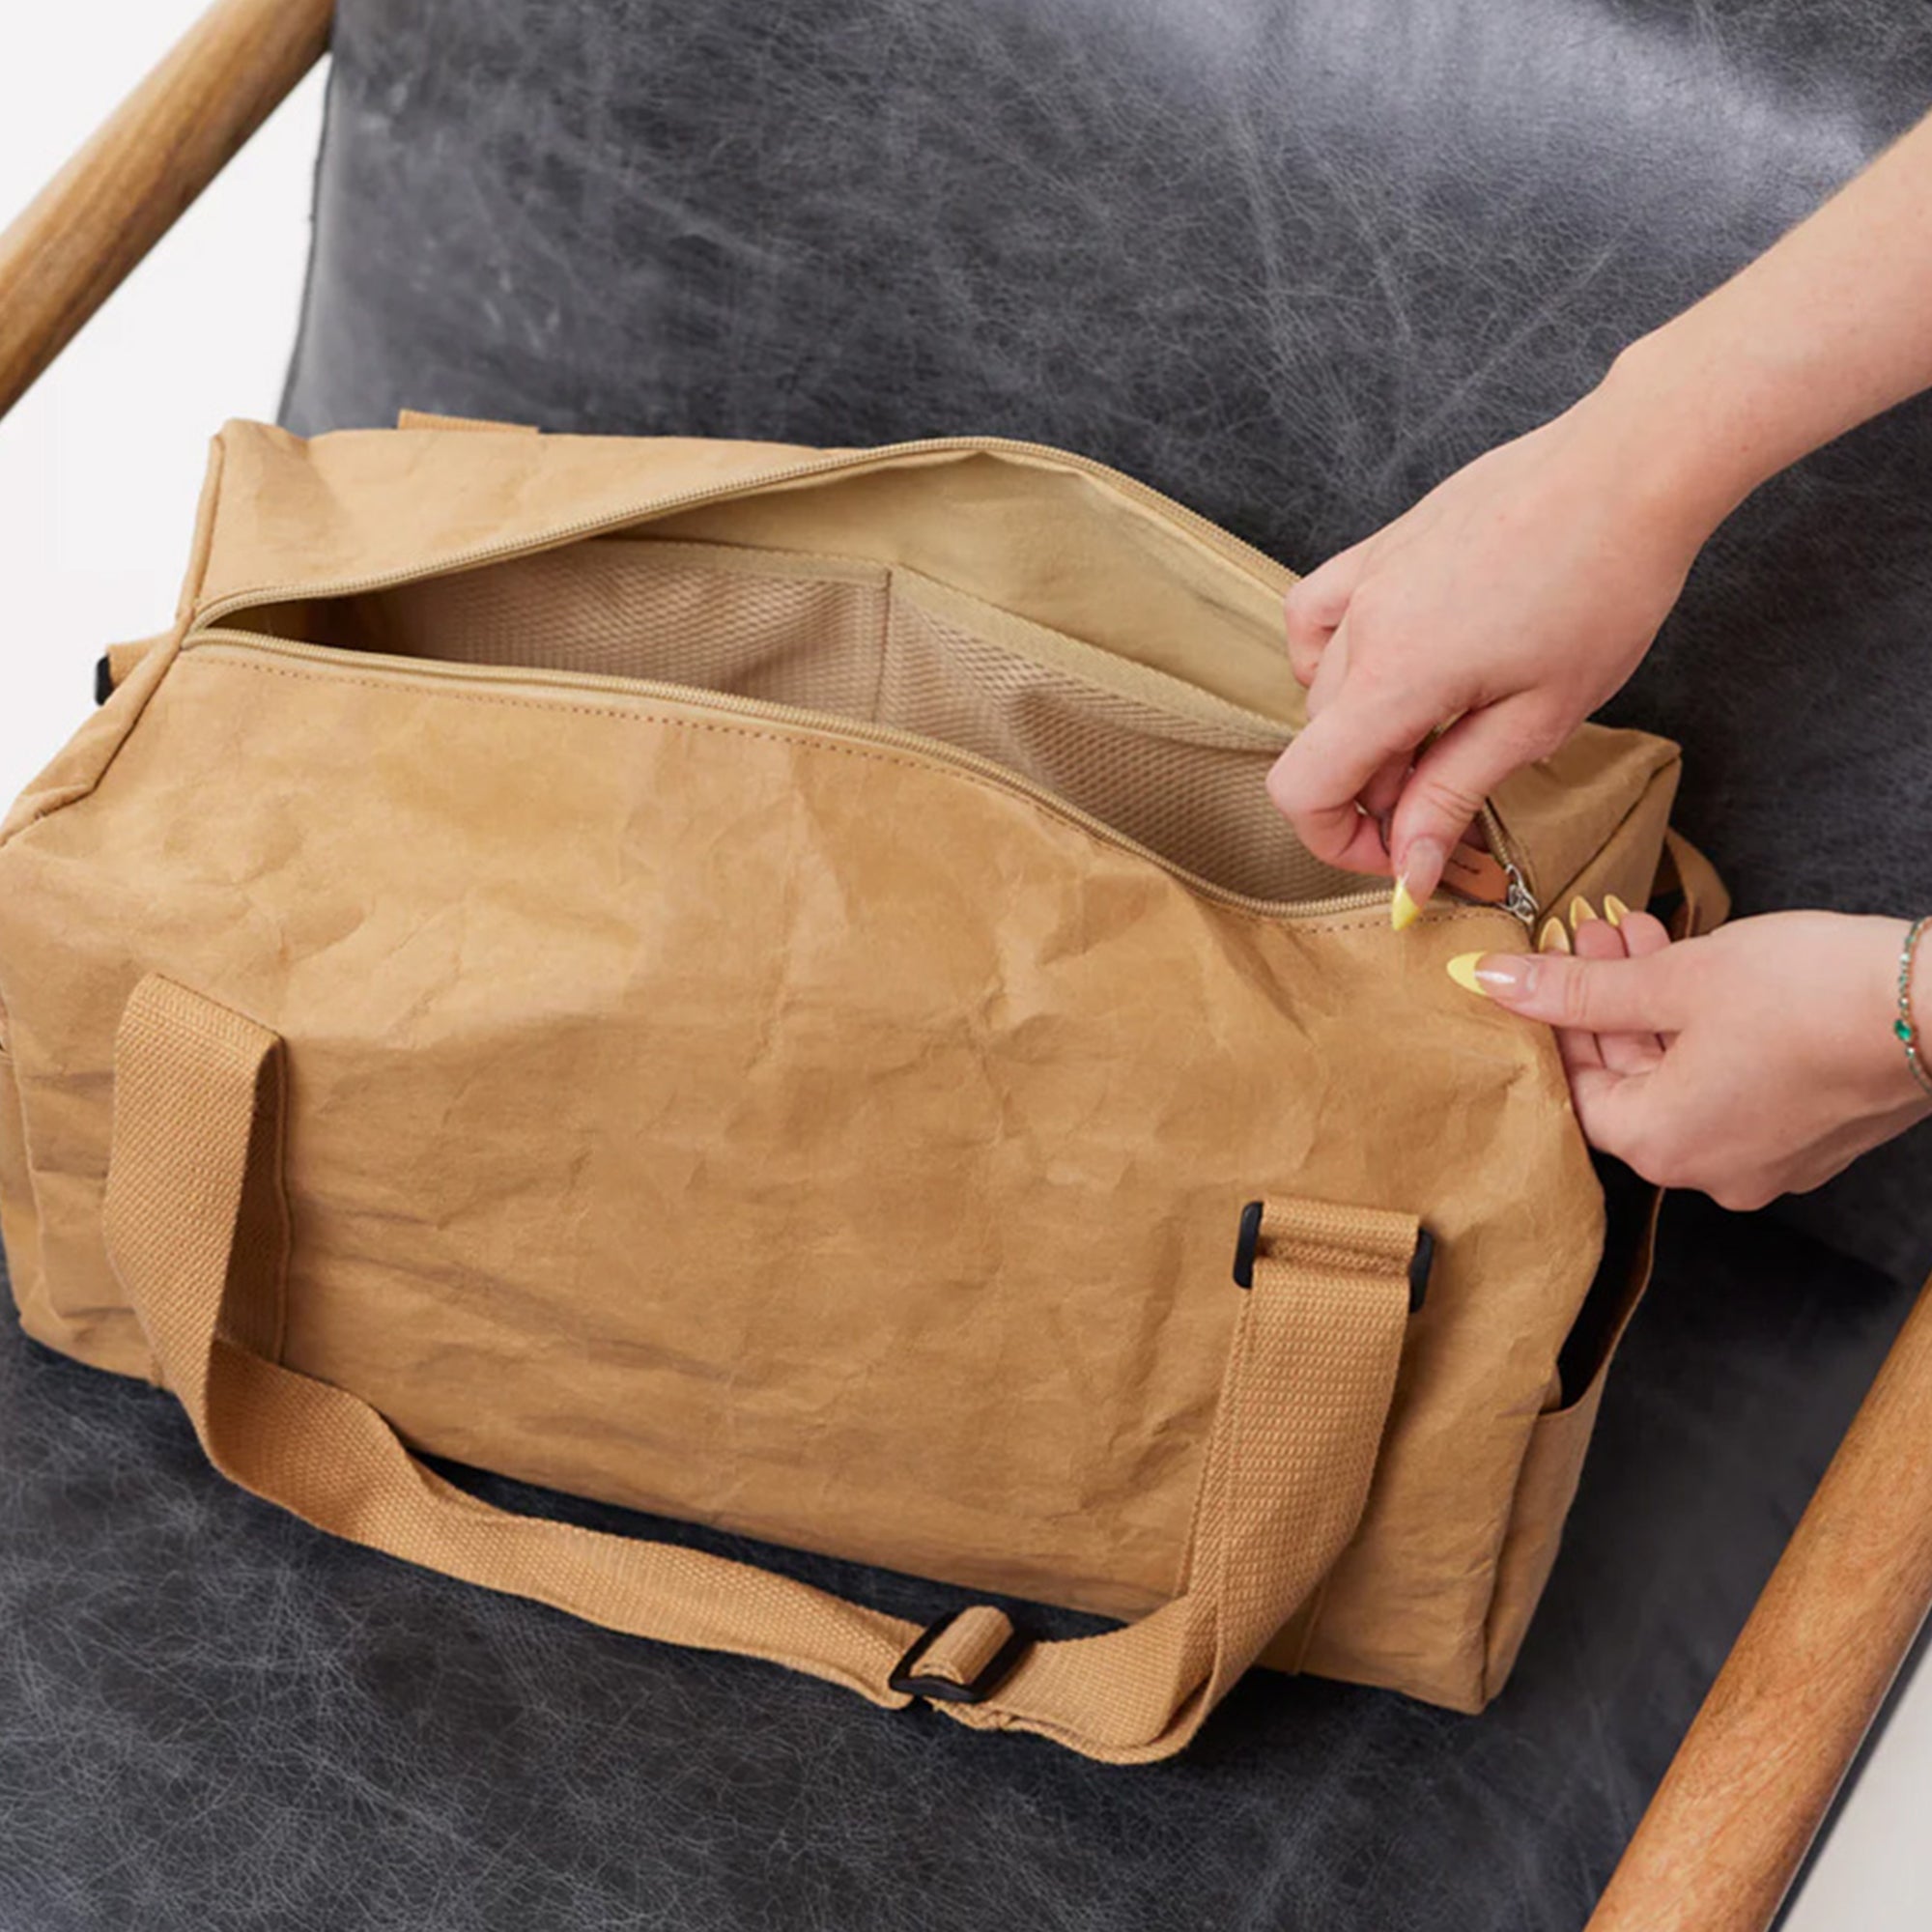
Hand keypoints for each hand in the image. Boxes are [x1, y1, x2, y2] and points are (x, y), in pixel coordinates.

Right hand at [1266, 384, 1716, 915]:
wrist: (1628, 470)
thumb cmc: (1604, 586)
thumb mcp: (1538, 716)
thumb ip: (1454, 792)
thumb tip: (1409, 868)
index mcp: (1395, 679)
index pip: (1303, 787)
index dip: (1336, 841)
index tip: (1396, 856)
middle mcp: (1361, 628)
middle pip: (1321, 744)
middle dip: (1375, 793)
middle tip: (1451, 803)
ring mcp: (1365, 580)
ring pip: (1320, 687)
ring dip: (1360, 730)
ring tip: (1430, 732)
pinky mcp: (1382, 547)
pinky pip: (1317, 613)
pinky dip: (1331, 656)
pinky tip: (1381, 662)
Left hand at [1447, 905, 1931, 1210]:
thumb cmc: (1808, 995)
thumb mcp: (1675, 979)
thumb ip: (1578, 988)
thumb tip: (1493, 981)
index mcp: (1662, 1147)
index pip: (1574, 1093)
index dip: (1552, 1025)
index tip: (1542, 967)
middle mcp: (1710, 1170)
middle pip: (1626, 1083)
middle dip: (1604, 1000)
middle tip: (1591, 931)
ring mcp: (1764, 1158)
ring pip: (1679, 1076)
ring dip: (1650, 1005)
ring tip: (1634, 932)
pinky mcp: (1807, 1133)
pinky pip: (1730, 1083)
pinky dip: (1702, 1030)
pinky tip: (1691, 964)